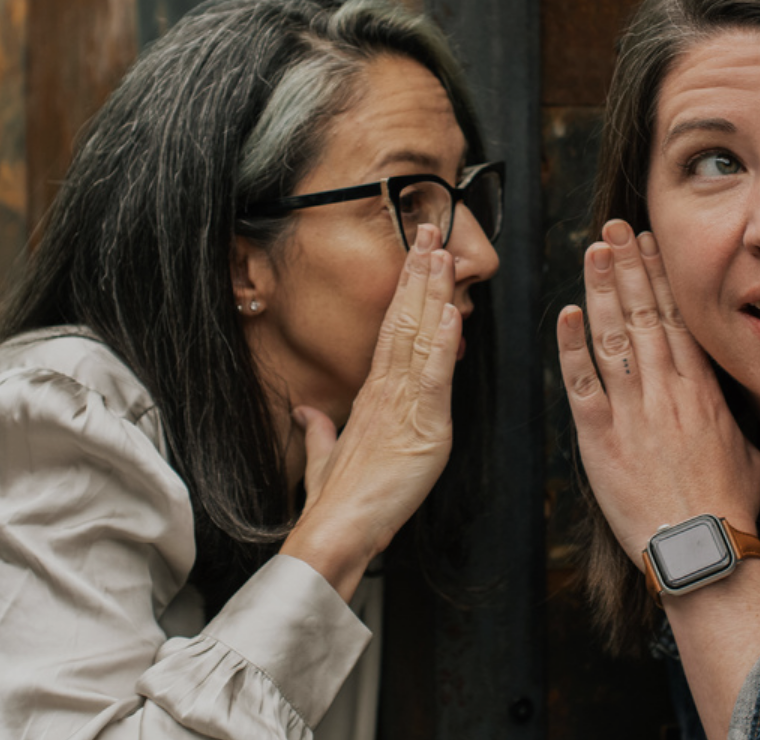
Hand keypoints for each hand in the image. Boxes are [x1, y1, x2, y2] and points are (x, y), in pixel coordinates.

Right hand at [281, 223, 461, 598]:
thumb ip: (319, 430)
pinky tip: (452, 313)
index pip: (390, 330)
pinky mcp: (420, 426)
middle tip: (430, 231)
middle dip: (419, 274)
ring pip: (419, 336)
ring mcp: (401, 404)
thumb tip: (307, 412)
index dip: (405, 291)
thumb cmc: (334, 501)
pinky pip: (433, 376)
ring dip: (433, 293)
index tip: (415, 257)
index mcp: (370, 395)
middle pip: (403, 319)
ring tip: (442, 253)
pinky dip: (444, 343)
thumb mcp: (325, 458)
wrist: (336, 529)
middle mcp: (385, 390)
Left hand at [557, 219, 759, 563]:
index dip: (663, 277)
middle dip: (631, 267)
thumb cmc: (729, 507)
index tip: (653, 245)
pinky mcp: (600, 439)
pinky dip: (572, 348)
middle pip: (646, 315)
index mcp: (703, 391)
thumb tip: (729, 397)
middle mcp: (667, 391)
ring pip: (613, 337)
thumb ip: (731, 415)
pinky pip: (582, 384)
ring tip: (594, 251)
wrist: (701, 549)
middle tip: (617, 228)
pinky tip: (567, 314)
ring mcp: (632, 412)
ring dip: (603, 290)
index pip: (679, 319)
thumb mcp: (748, 449)